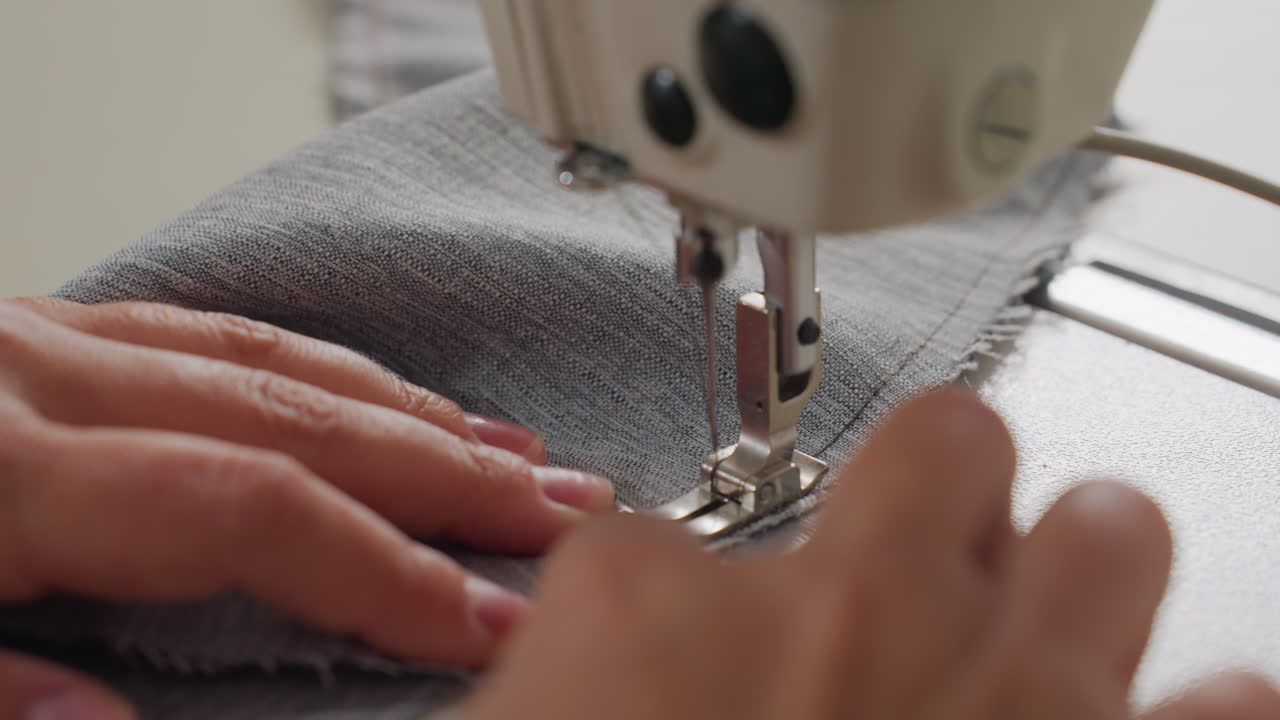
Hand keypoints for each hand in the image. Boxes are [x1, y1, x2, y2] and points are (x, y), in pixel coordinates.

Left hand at [0, 298, 614, 716]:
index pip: (250, 508)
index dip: (385, 566)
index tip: (487, 620)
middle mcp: (32, 378)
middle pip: (294, 416)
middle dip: (445, 470)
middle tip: (560, 508)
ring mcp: (37, 338)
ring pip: (268, 358)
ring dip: (404, 407)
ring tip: (508, 448)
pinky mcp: (35, 330)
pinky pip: (212, 328)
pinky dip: (319, 363)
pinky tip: (376, 390)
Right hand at [466, 388, 1279, 719]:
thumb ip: (592, 698)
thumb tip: (640, 700)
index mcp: (655, 611)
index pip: (666, 546)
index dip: (674, 609)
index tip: (694, 658)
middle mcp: (848, 618)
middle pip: (942, 445)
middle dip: (933, 485)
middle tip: (912, 571)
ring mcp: (1007, 694)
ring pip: (1108, 531)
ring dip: (1082, 567)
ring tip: (1044, 629)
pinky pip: (1234, 712)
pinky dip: (1209, 718)